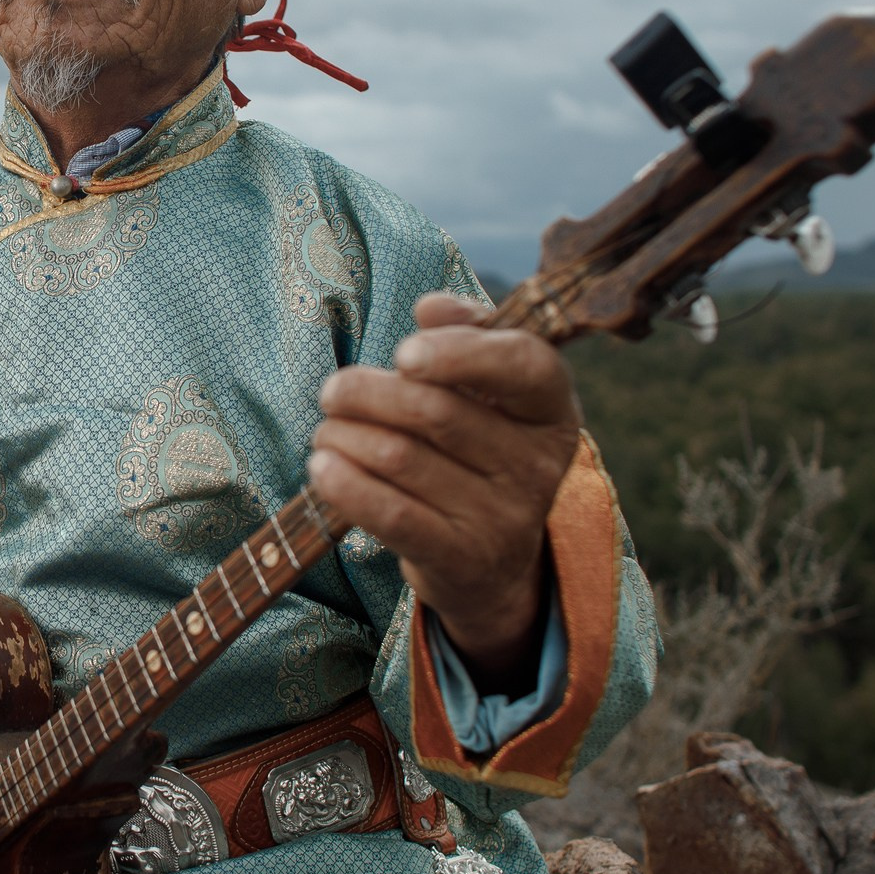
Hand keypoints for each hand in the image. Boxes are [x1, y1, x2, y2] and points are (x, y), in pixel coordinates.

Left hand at [308, 293, 581, 680]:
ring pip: (402, 458)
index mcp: (553, 410)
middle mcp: (539, 466)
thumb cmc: (477, 454)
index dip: (461, 352)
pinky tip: (321, 466)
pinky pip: (392, 513)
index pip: (525, 366)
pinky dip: (346, 484)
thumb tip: (432, 307)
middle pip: (439, 412)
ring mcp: (505, 518)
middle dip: (369, 394)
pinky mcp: (462, 559)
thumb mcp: (488, 395)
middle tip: (333, 391)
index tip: (402, 351)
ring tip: (326, 429)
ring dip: (345, 435)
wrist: (490, 565)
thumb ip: (466, 338)